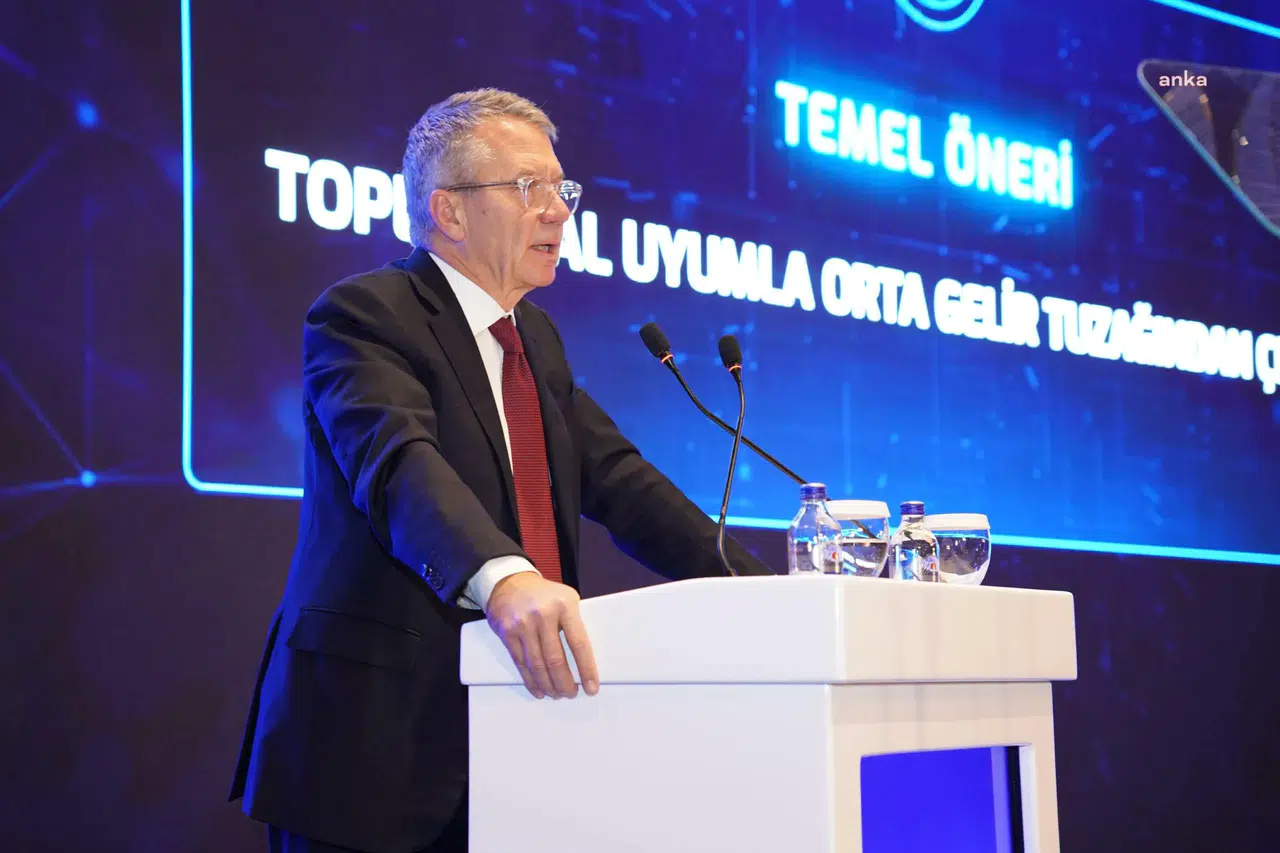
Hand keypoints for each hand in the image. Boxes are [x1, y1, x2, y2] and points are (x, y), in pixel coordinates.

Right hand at [485, 573, 598, 699]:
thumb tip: (585, 659)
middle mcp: (543, 615)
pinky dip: (530, 680)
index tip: (591, 687)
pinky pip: (520, 663)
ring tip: (556, 694)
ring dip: (548, 685)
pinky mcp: (507, 633)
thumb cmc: (544, 594)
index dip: (586, 669)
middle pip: (556, 659)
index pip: (579, 643)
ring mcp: (523, 624)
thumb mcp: (566, 598)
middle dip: (565, 683)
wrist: (509, 582)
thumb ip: (575, 623)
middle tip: (571, 694)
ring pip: (537, 665)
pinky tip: (539, 689)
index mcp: (564, 606)